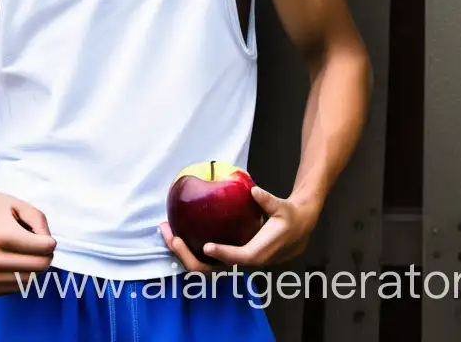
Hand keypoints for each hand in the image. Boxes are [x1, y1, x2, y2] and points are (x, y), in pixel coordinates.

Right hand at [0, 181, 56, 294]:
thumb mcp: (18, 204)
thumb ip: (39, 221)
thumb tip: (48, 244)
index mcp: (2, 237)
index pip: (45, 249)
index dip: (49, 240)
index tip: (41, 234)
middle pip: (40, 267)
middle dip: (44, 254)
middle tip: (36, 242)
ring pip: (31, 280)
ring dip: (33, 266)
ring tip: (21, 250)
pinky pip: (17, 288)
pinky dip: (20, 276)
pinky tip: (12, 261)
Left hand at [160, 185, 318, 270]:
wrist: (295, 232)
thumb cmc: (288, 218)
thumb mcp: (283, 208)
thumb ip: (268, 201)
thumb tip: (254, 191)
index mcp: (258, 253)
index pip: (239, 258)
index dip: (223, 254)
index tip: (207, 246)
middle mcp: (242, 262)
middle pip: (212, 270)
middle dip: (189, 257)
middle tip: (172, 237)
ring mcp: (232, 262)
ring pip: (203, 266)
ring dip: (183, 253)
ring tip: (165, 232)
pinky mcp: (227, 256)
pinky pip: (204, 258)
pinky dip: (188, 249)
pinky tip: (175, 231)